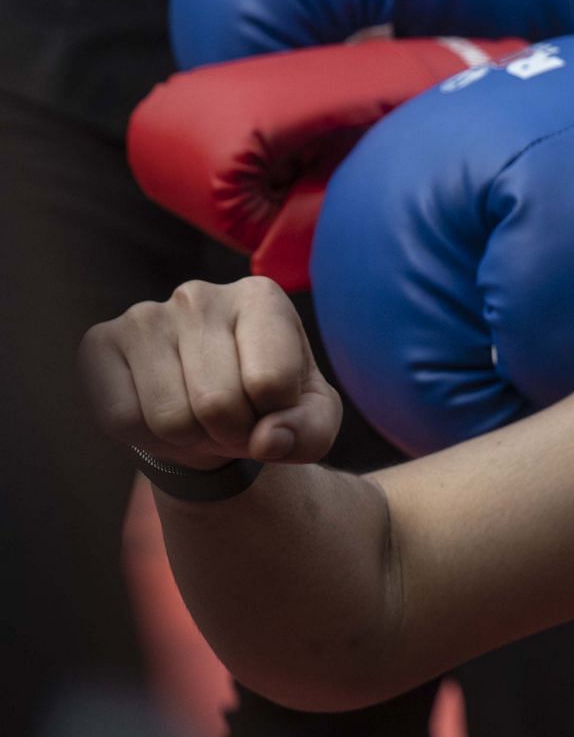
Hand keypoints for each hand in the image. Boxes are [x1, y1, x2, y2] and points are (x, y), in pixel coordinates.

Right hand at [80, 278, 340, 471]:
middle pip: (217, 404)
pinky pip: (121, 418)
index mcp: (261, 298)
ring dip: (192, 439)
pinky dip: (147, 438)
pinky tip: (161, 414)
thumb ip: (309, 432)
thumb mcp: (311, 417)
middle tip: (234, 424)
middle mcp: (200, 295)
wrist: (211, 407)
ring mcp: (144, 315)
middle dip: (232, 434)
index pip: (271, 382)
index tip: (271, 411)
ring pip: (169, 419)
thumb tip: (268, 440)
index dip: (275, 420)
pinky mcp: (99, 343)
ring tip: (201, 420)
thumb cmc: (269, 403)